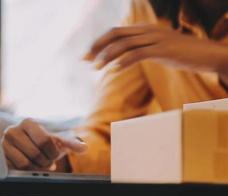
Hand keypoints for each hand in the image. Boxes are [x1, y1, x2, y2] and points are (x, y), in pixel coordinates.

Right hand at [1, 119, 86, 170]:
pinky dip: (26, 171)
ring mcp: (4, 143)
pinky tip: (30, 166)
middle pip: (35, 153)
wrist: (25, 143)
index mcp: (28, 123)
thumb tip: (83, 148)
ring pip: (24, 163)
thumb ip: (70, 143)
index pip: (45, 141)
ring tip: (40, 164)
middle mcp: (13, 130)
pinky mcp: (0, 155)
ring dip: (36, 168)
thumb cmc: (42, 141)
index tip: (54, 155)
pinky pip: (15, 168)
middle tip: (48, 162)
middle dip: (46, 161)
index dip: (53, 153)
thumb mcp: (57, 140)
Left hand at [84, 25, 227, 72]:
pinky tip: (113, 70)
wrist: (207, 54)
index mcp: (144, 29)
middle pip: (115, 35)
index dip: (98, 43)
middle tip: (85, 60)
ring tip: (96, 68)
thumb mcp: (157, 48)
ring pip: (123, 44)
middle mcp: (147, 30)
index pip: (115, 32)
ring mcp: (155, 38)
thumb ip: (141, 48)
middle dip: (97, 47)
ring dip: (107, 56)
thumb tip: (124, 57)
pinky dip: (123, 62)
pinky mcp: (163, 49)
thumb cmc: (181, 53)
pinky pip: (137, 54)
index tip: (86, 55)